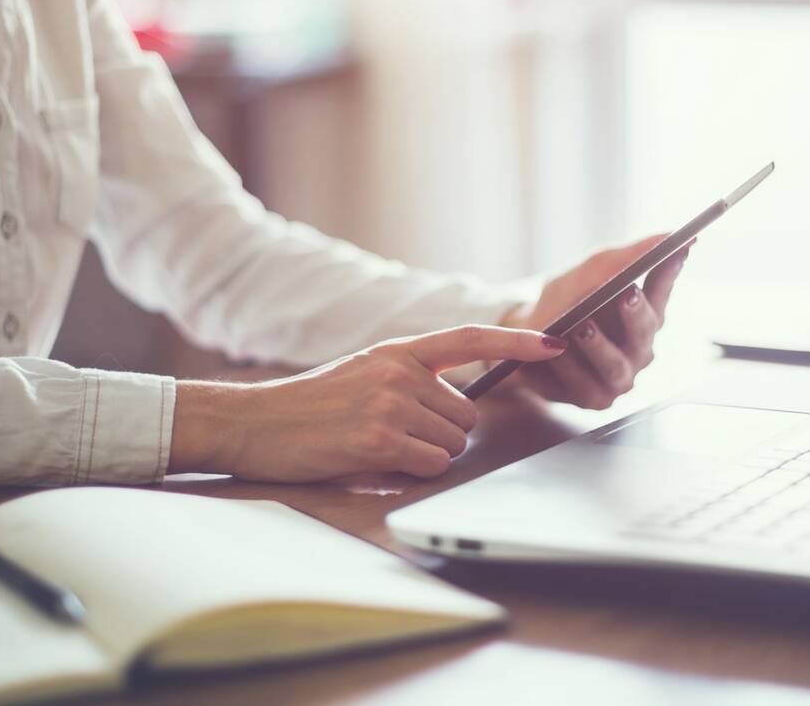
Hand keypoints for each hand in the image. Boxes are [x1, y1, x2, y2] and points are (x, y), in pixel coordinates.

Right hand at [169, 325, 567, 480]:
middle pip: (467, 415)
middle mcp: (400, 371)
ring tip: (379, 446)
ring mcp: (391, 403)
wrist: (254, 423)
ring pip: (452, 444)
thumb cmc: (312, 406)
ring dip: (426, 456)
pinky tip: (374, 461)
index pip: (472, 337)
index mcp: (400, 350)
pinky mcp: (379, 440)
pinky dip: (411, 472)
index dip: (517, 340)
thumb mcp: (366, 372)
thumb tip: (463, 407)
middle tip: (397, 435)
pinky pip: (430, 465)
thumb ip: (413, 379)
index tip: (555, 342)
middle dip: (444, 434)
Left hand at [501, 234, 690, 409]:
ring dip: (599, 345)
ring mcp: (618, 377)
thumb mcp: (587, 273)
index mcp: (643, 314)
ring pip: (616, 365)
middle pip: (644, 331)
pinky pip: (584, 385)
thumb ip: (624, 257)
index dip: (671, 271)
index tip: (676, 250)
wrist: (523, 337)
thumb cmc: (563, 302)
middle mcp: (638, 348)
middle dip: (635, 313)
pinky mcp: (594, 398)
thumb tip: (667, 235)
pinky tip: (556, 350)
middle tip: (626, 293)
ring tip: (582, 326)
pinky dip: (569, 367)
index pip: (662, 290)